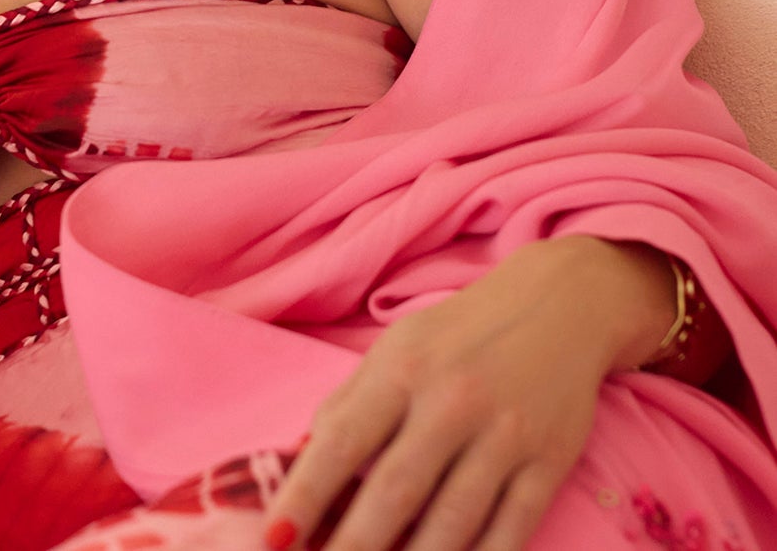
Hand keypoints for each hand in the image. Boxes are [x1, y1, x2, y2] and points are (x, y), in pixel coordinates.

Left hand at [261, 236, 672, 550]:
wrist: (556, 304)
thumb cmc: (456, 335)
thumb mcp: (395, 350)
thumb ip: (350, 403)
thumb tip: (302, 459)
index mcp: (401, 371)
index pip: (342, 441)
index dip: (305, 493)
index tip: (273, 538)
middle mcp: (450, 402)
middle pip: (394, 491)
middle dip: (354, 547)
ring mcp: (503, 436)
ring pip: (453, 523)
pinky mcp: (549, 463)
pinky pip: (510, 531)